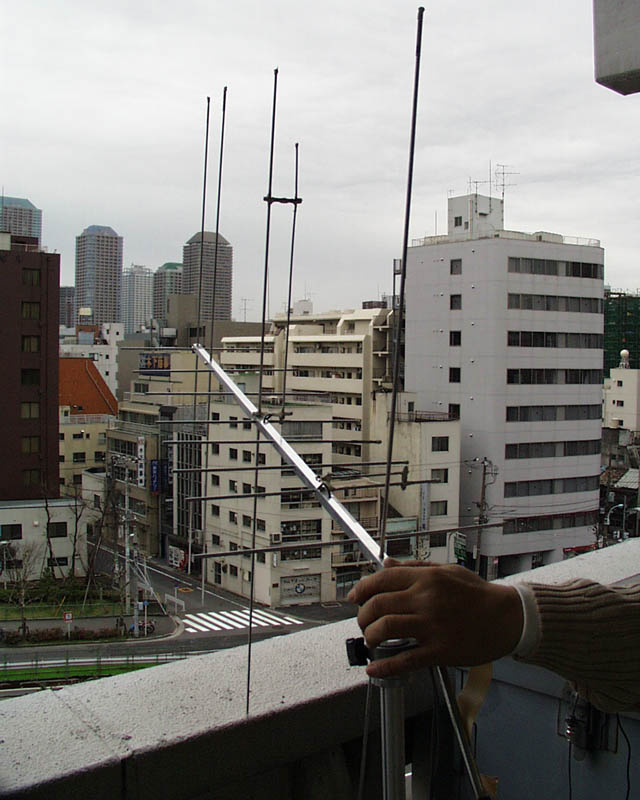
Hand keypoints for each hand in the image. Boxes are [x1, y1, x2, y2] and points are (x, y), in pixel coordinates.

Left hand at [347, 559, 522, 677]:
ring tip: (371, 640)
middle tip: (363, 621)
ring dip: (371, 636)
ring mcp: (432, 626)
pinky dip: (385, 666)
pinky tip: (375, 668)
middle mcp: (426, 600)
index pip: (382, 579)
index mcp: (426, 579)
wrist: (508, 618)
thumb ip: (415, 568)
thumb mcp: (447, 571)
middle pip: (378, 605)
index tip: (355, 597)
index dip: (362, 589)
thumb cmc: (478, 594)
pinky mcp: (440, 651)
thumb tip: (387, 563)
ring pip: (386, 630)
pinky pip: (406, 660)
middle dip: (363, 615)